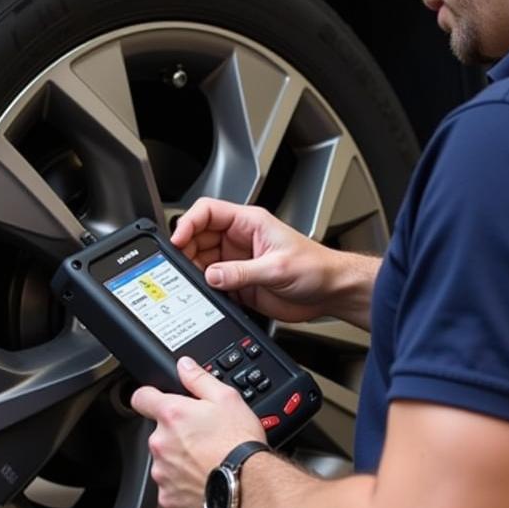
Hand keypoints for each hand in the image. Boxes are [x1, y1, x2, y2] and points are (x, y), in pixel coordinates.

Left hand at [130, 356, 265, 507]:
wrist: (248, 486)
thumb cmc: (239, 444)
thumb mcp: (226, 398)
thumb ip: (198, 379)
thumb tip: (184, 366)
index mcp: (172, 415)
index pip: (142, 398)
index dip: (150, 397)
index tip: (156, 402)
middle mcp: (160, 442)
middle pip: (158, 432)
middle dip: (175, 434)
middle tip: (201, 438)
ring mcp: (162, 471)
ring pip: (164, 460)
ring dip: (179, 460)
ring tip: (206, 461)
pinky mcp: (168, 497)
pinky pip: (170, 487)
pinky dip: (183, 485)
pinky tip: (203, 479)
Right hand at [170, 198, 339, 322]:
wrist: (330, 292)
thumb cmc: (316, 268)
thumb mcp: (277, 268)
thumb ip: (241, 272)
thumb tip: (211, 275)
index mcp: (249, 223)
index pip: (207, 212)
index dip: (188, 223)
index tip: (177, 240)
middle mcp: (240, 239)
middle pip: (198, 236)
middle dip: (186, 250)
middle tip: (180, 267)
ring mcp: (237, 261)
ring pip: (201, 260)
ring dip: (193, 272)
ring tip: (190, 283)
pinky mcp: (239, 282)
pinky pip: (212, 283)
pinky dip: (204, 289)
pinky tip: (204, 295)